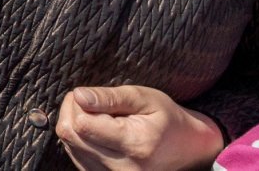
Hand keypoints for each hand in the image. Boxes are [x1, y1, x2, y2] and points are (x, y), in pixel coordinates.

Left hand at [56, 86, 224, 170]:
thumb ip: (110, 97)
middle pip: (72, 135)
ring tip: (98, 118)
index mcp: (135, 144)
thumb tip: (78, 96)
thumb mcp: (145, 99)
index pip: (82, 124)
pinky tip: (96, 133)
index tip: (90, 96)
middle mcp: (123, 168)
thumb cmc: (167, 120)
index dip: (78, 104)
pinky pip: (76, 157)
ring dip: (75, 127)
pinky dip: (80, 141)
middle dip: (72, 112)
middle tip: (91, 102)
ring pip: (70, 147)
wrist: (188, 150)